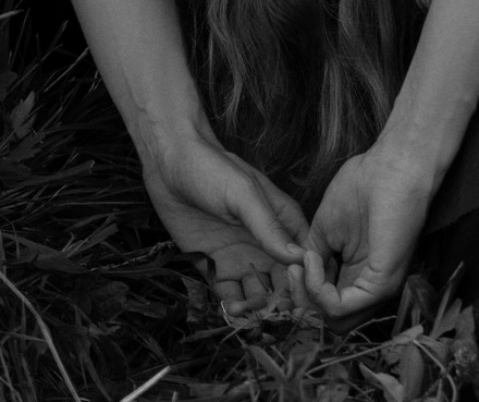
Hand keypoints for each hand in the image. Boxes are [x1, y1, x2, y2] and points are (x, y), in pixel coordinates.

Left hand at [143, 127, 308, 316]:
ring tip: (248, 312)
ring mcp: (243, 259)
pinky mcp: (216, 269)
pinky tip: (230, 308)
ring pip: (261, 297)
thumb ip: (269, 227)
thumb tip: (300, 259)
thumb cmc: (213, 169)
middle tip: (274, 314)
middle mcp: (268, 247)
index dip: (309, 283)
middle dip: (284, 305)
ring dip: (258, 311)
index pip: (307, 263)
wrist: (169, 164)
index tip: (301, 298)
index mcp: (285, 224)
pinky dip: (234, 308)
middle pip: (287, 287)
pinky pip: (232, 296)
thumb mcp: (244, 194)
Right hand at [292, 140, 435, 320]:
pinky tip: (314, 260)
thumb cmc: (363, 186)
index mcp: (358, 274)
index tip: (293, 264)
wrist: (390, 167)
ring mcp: (378, 288)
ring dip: (309, 294)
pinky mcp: (382, 284)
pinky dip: (318, 288)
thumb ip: (314, 256)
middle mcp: (370, 287)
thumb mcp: (325, 227)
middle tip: (294, 269)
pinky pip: (341, 308)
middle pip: (331, 321)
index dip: (304, 291)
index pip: (328, 306)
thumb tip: (301, 275)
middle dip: (303, 299)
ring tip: (304, 263)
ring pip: (336, 322)